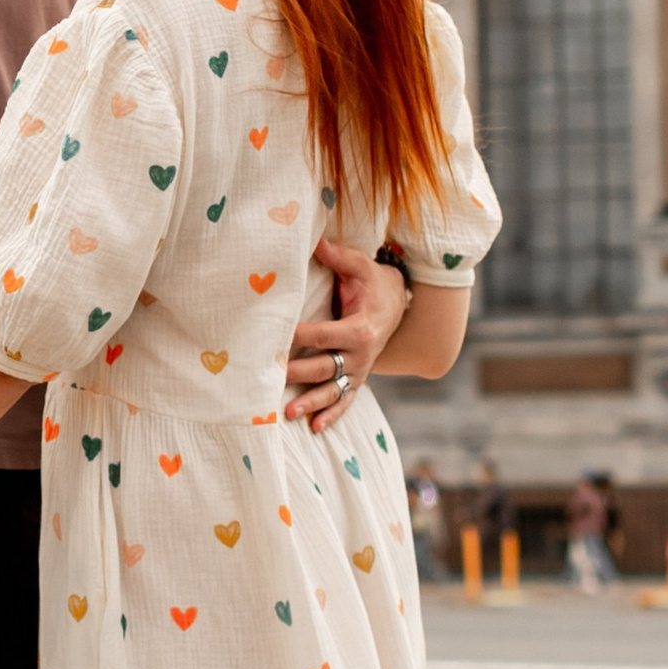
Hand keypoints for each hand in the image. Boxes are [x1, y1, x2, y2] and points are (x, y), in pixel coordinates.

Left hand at [283, 240, 410, 427]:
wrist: (396, 303)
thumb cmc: (371, 282)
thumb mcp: (359, 266)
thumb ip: (337, 256)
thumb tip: (314, 241)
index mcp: (360, 327)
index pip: (325, 335)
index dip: (300, 336)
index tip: (276, 338)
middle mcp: (362, 354)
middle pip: (325, 367)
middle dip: (298, 374)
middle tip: (271, 380)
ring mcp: (360, 370)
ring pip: (333, 390)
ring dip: (311, 403)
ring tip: (289, 413)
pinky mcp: (358, 379)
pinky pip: (346, 401)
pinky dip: (331, 415)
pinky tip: (314, 428)